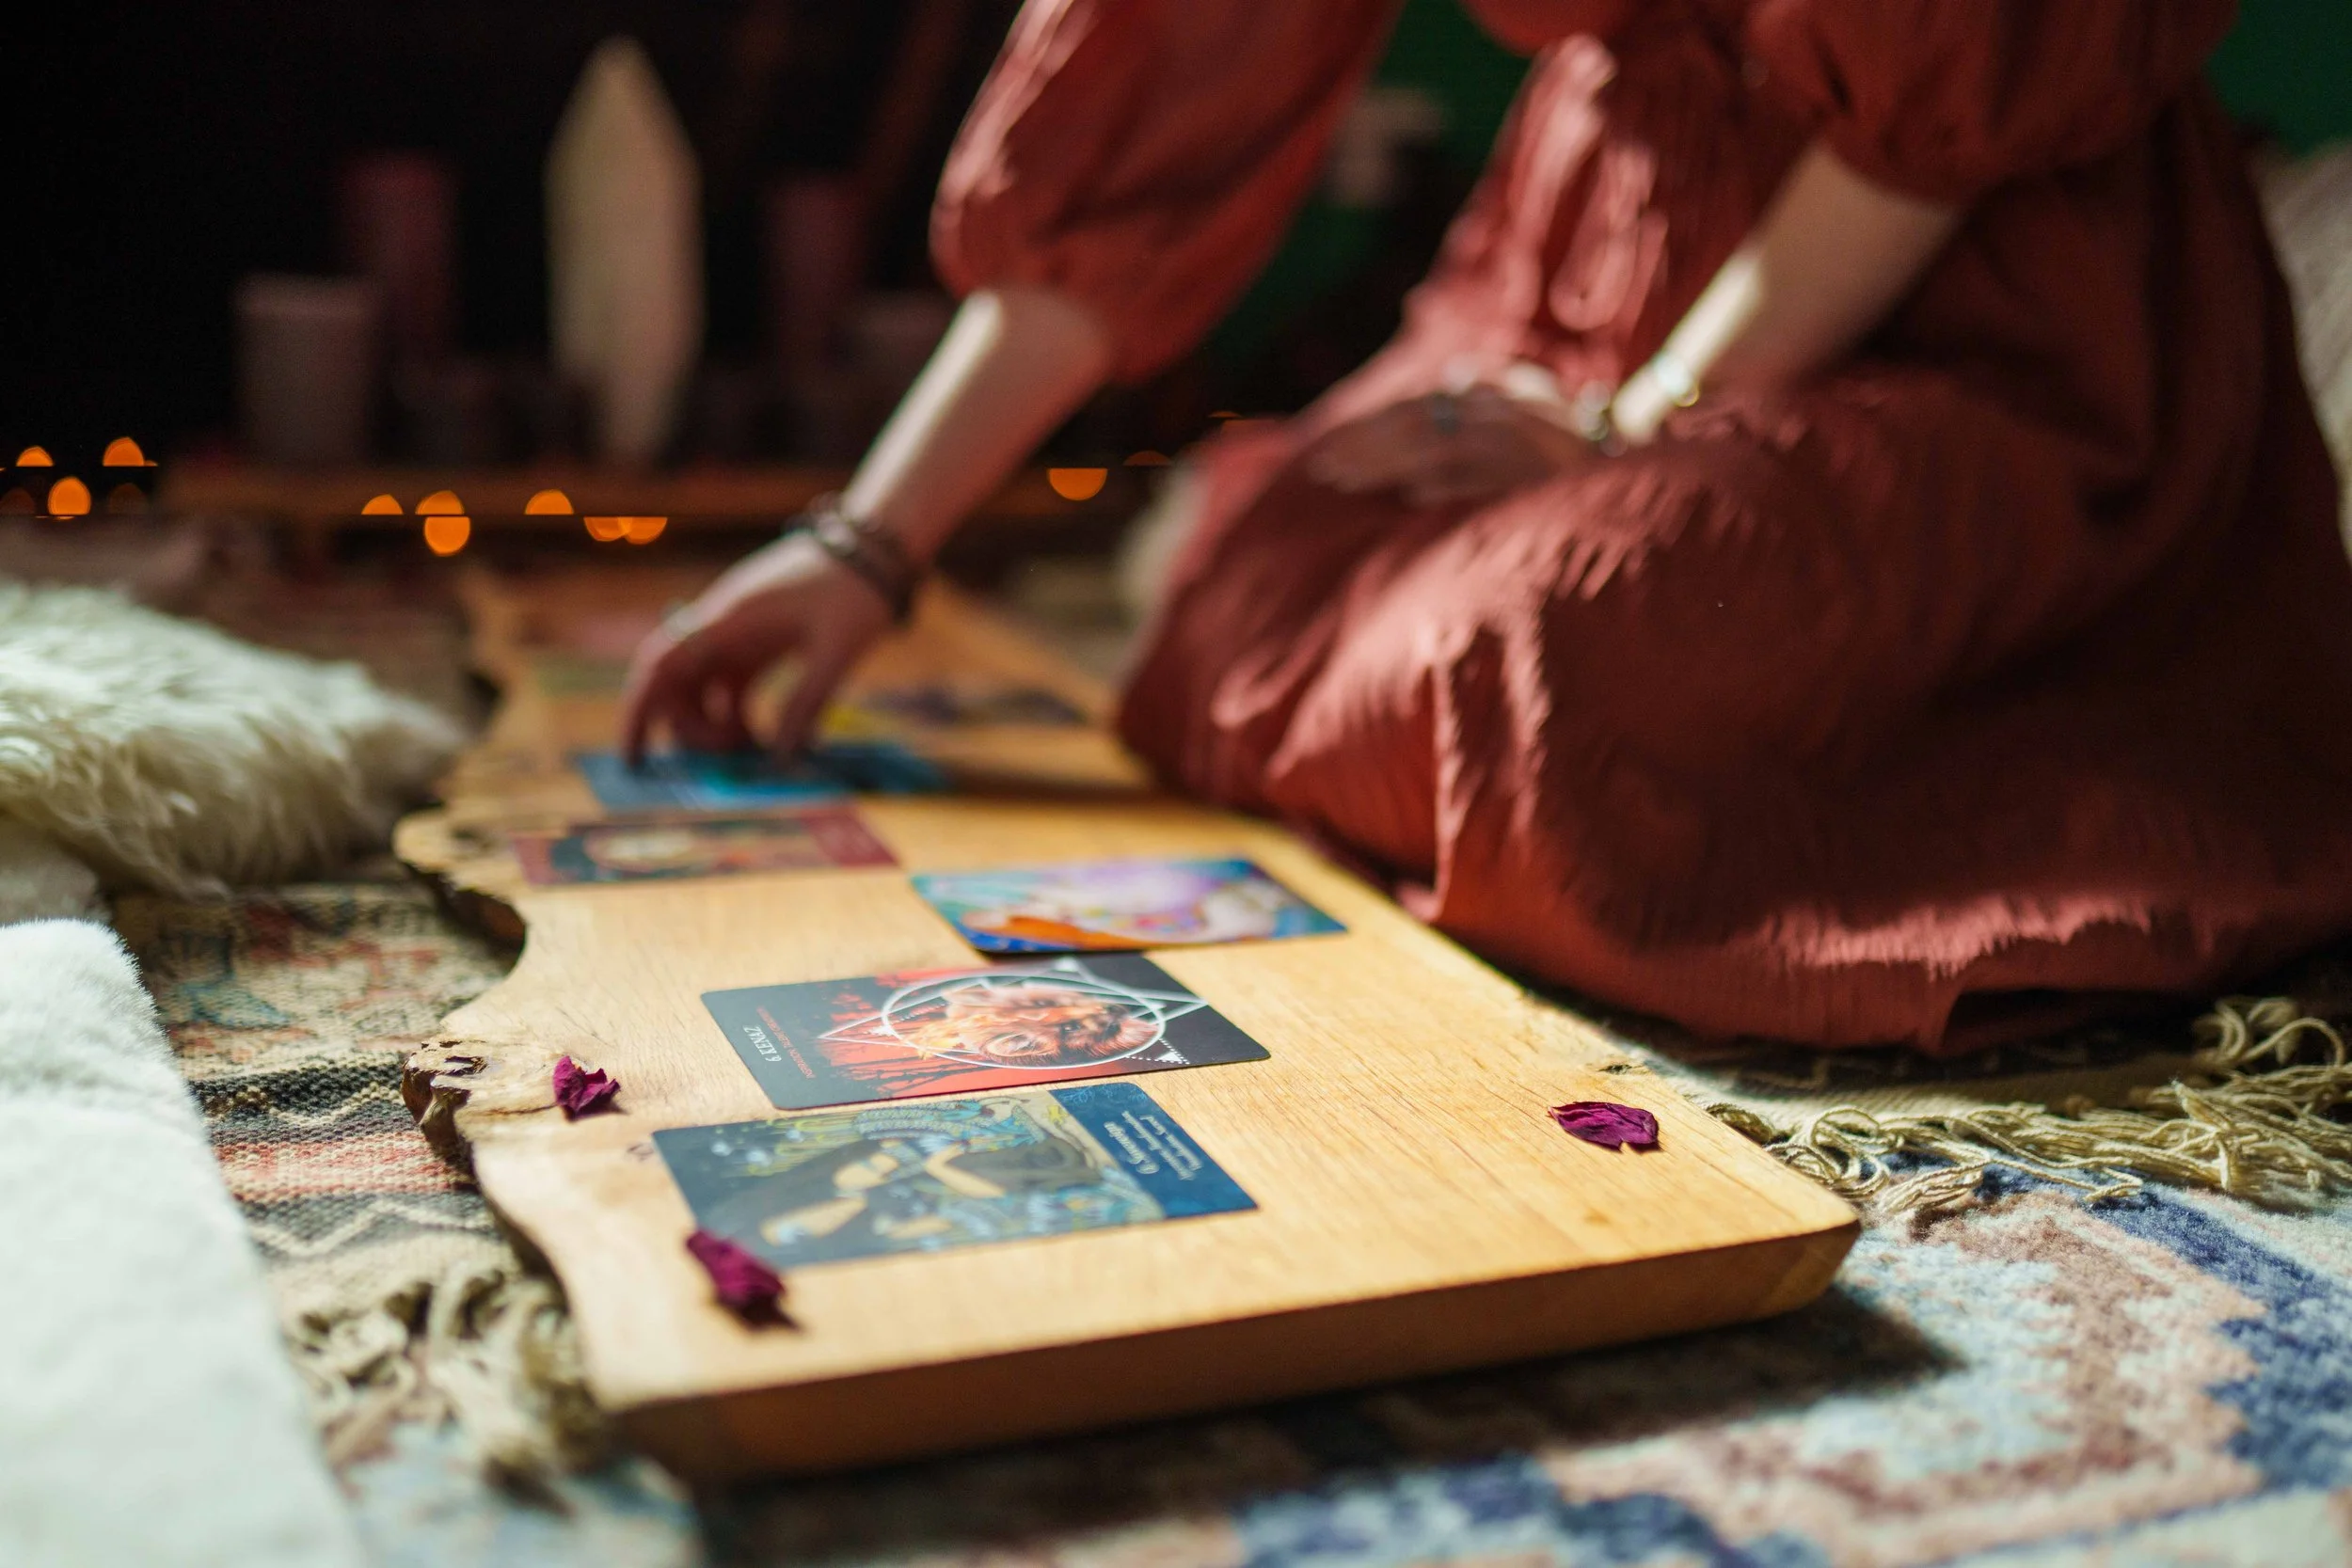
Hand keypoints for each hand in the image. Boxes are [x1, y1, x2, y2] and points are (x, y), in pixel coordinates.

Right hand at [619, 531, 892, 763]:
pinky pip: (729, 688)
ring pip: (701, 690)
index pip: (663, 665)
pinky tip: (765, 742)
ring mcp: (738, 635)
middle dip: (689, 729)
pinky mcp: (758, 644)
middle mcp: (722, 626)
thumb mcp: (837, 651)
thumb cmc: (855, 592)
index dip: (641, 711)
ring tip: (752, 753)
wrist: (873, 548)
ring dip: (714, 727)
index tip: (633, 758)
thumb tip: (781, 759)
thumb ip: (808, 703)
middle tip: (728, 762)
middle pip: (677, 685)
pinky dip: (736, 717)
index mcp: (729, 619)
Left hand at [1302, 379, 1593, 506]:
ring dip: (1393, 461)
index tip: (1329, 455)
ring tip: (1350, 483)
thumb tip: (1452, 394)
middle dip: (1368, 445)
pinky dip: (1455, 481)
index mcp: (1506, 395)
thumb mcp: (1537, 427)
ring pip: (1447, 441)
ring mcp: (1534, 440)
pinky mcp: (1551, 475)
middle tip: (1324, 472)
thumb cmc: (1585, 462)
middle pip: (1424, 419)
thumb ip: (1490, 412)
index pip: (1424, 406)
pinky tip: (1417, 496)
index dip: (1373, 429)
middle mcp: (1515, 408)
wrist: (1655, 482)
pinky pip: (1494, 472)